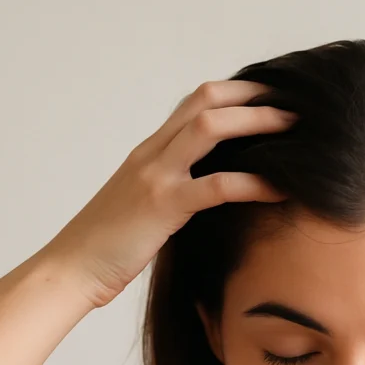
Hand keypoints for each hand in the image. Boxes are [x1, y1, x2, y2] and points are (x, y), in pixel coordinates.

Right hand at [42, 81, 295, 307]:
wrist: (70, 270)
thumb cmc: (108, 246)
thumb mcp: (143, 206)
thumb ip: (172, 189)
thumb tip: (212, 193)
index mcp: (149, 152)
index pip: (194, 104)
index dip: (234, 94)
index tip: (269, 98)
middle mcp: (152, 153)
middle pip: (205, 101)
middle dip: (252, 95)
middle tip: (292, 102)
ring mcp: (155, 176)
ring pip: (210, 128)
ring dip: (256, 122)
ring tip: (294, 128)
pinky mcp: (163, 205)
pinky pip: (217, 185)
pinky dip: (254, 182)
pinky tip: (280, 188)